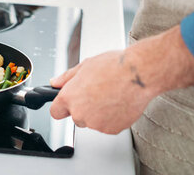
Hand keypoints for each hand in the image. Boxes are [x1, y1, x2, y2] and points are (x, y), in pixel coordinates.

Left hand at [49, 26, 193, 133]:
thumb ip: (66, 77)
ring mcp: (96, 123)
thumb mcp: (85, 65)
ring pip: (93, 122)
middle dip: (84, 107)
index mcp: (70, 97)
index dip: (62, 106)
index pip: (55, 112)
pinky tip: (118, 102)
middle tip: (97, 92)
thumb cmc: (114, 66)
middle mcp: (80, 113)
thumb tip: (55, 82)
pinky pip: (108, 126)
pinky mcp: (112, 129)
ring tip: (110, 94)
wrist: (139, 75)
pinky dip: (112, 118)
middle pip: (76, 117)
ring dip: (99, 113)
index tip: (67, 103)